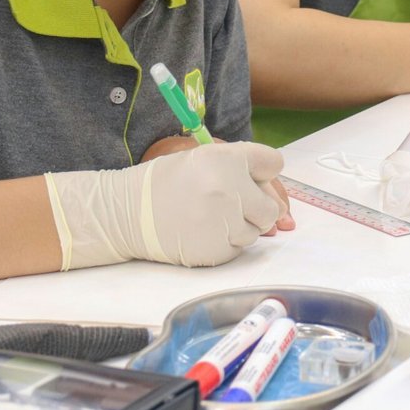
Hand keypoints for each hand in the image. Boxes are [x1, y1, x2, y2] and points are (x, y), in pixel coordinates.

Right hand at [140, 138, 294, 234]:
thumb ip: (244, 169)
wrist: (128, 212)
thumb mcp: (204, 158)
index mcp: (228, 159)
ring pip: (256, 232)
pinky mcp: (216, 251)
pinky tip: (201, 232)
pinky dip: (225, 243)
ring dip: (240, 227)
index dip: (262, 171)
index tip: (249, 176)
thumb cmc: (168, 182)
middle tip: (228, 204)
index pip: (273, 162)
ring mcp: (225, 223)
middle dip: (255, 208)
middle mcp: (231, 190)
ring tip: (209, 217)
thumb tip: (281, 204)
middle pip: (272, 207)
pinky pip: (237, 249)